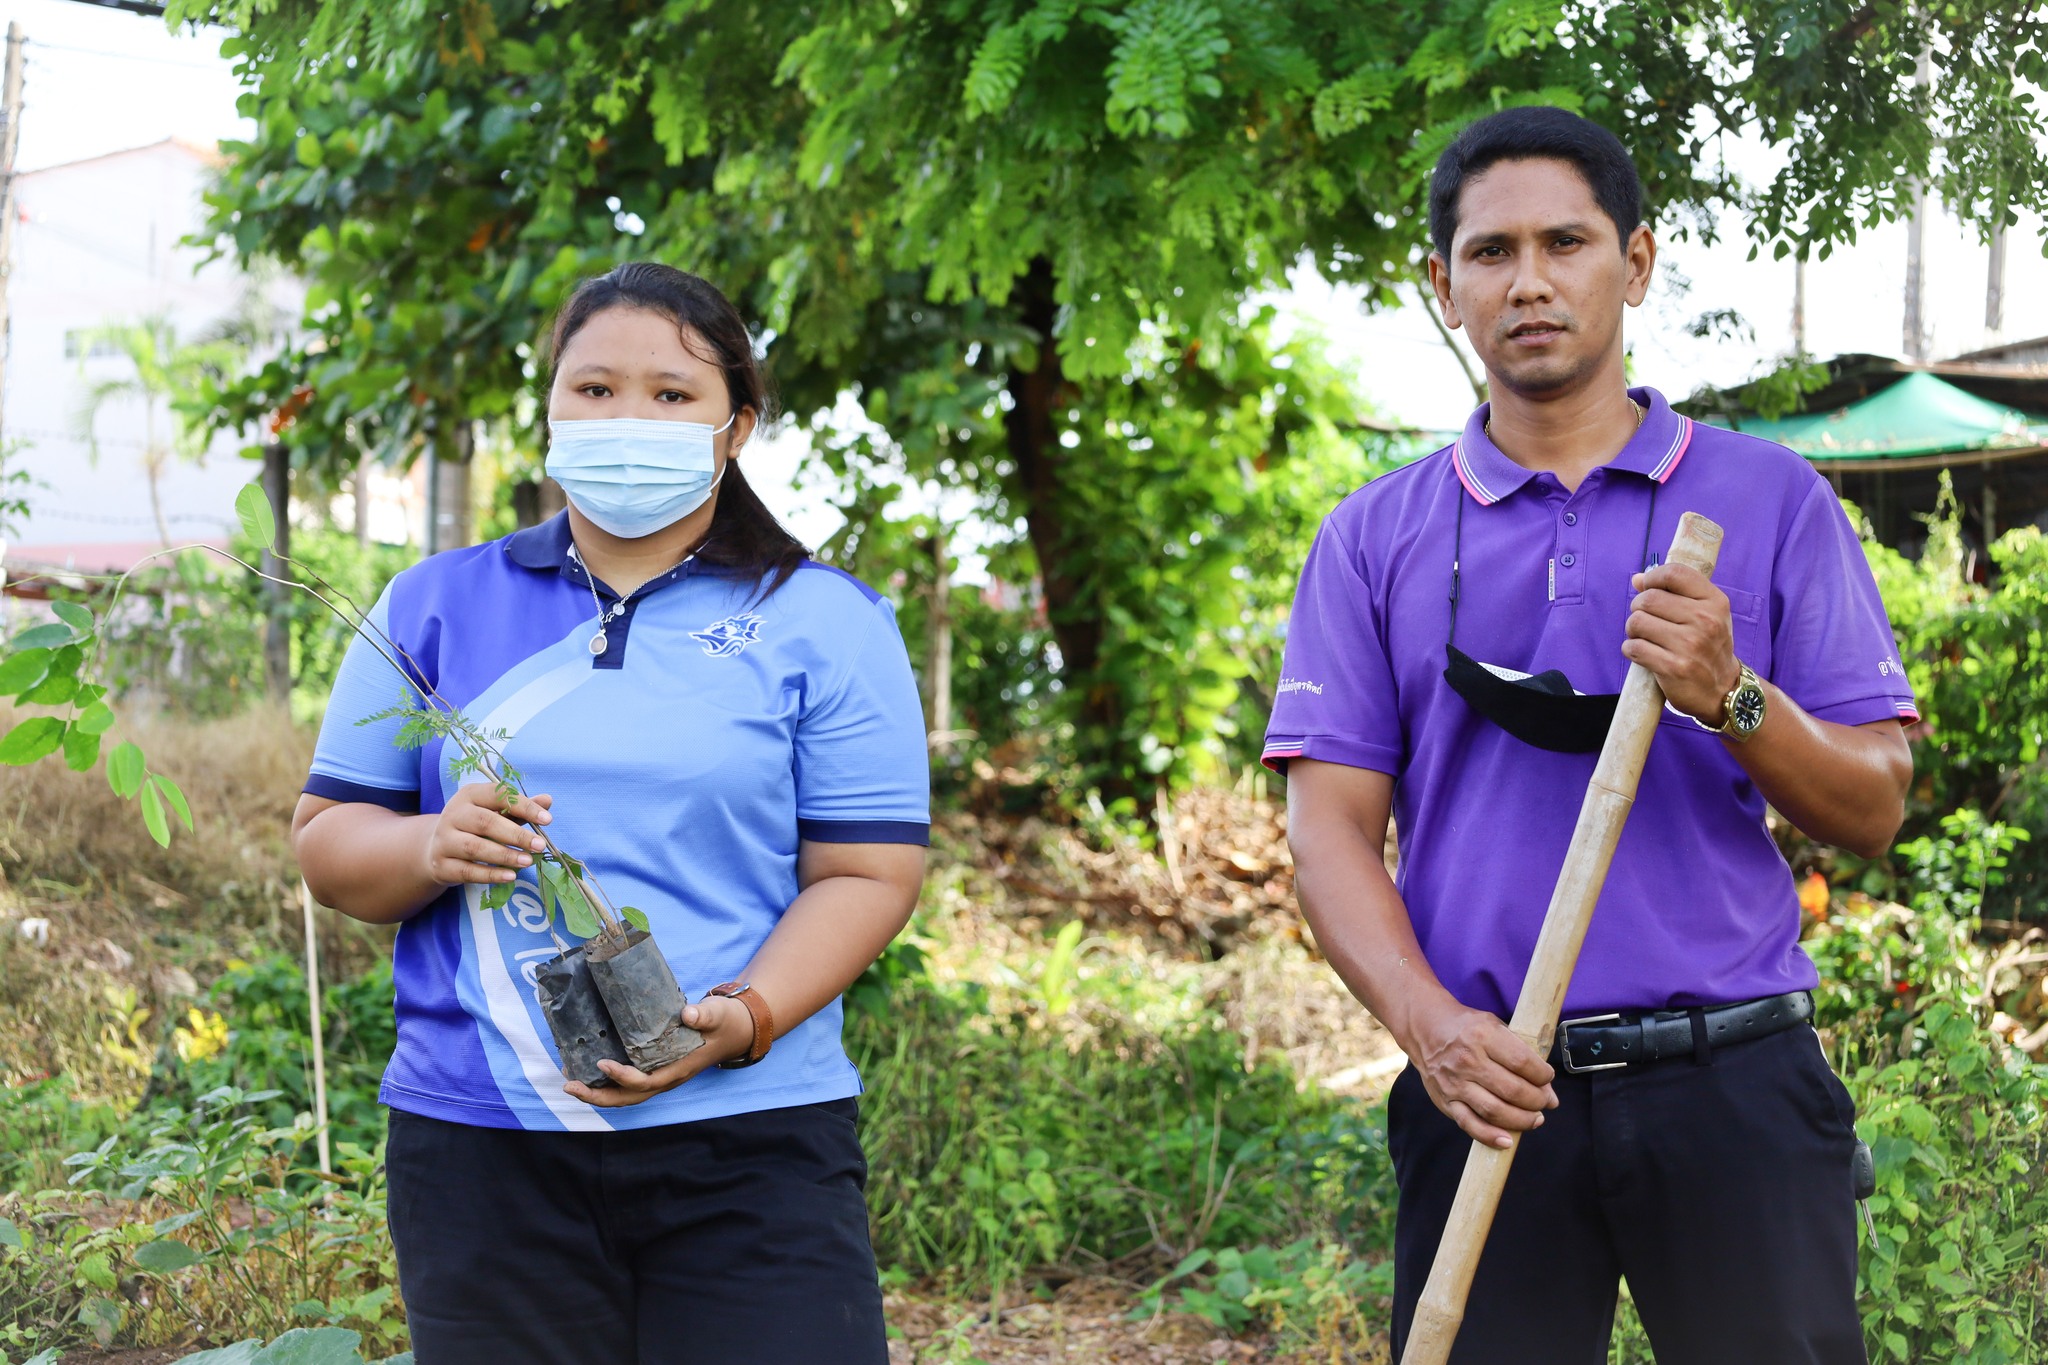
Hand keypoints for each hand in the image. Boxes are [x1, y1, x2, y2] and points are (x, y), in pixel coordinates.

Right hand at [420, 783, 552, 887]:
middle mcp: (453, 814)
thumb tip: (547, 800)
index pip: (498, 795)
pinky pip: (467, 871)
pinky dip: (490, 875)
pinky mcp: (441, 865)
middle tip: (540, 845)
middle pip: (485, 823)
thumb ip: (520, 808)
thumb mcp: (496, 813)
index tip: (548, 820)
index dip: (524, 806)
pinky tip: (511, 876)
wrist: (437, 849)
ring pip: (475, 848)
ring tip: (528, 861)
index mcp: (469, 795)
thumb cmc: (475, 827)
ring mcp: (444, 840)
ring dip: (505, 856)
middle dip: (516, 835)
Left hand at [563, 993, 757, 1107]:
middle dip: (598, 1095)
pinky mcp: (658, 1070)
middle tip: (570, 1084)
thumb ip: (704, 1014)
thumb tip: (688, 1013)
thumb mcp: (718, 1014)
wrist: (738, 1029)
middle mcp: (668, 1079)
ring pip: (627, 1096)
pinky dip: (608, 1084)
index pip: (646, 1082)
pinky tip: (590, 1071)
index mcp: (680, 1069)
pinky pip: (630, 1085)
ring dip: (599, 1093)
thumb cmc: (726, 1021)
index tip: (601, 1063)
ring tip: (571, 1082)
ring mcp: (662, 1077)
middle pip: (629, 1098)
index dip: (622, 1077)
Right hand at [1407, 994, 1557, 1148]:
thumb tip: (1548, 1093)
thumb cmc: (1467, 1028)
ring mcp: (1454, 1083)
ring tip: (1535, 1119)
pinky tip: (1508, 1140)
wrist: (1425, 1029)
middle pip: (1513, 1090)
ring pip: (1495, 1111)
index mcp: (1483, 1035)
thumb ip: (1522, 1055)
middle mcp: (1467, 1060)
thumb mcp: (1496, 1026)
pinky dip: (1491, 1136)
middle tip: (1544, 1102)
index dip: (1543, 1076)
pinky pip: (1470, 1124)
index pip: (1523, 1062)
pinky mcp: (1445, 1100)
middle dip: (1537, 1100)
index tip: (1547, 1078)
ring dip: (1522, 1120)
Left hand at [1624, 563, 1739, 725]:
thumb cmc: (1708, 646)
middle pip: (1648, 598)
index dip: (1653, 577)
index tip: (1647, 588)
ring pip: (1637, 622)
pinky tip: (1643, 653)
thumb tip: (1638, 579)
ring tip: (1646, 638)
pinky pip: (1634, 648)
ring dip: (1633, 630)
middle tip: (1646, 621)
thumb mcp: (1706, 614)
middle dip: (1638, 609)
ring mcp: (1690, 645)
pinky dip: (1631, 649)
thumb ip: (1675, 593)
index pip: (1674, 573)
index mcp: (1715, 602)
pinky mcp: (1674, 667)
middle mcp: (1705, 621)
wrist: (1723, 690)